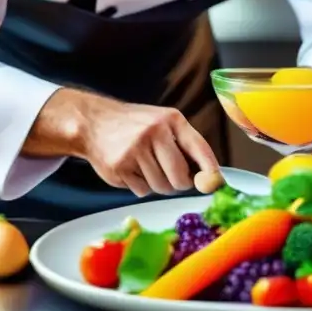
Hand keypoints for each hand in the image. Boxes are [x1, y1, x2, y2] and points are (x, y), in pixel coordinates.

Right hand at [23, 89, 220, 197]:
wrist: (94, 121)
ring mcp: (135, 149)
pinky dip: (140, 186)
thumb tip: (208, 177)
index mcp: (171, 119)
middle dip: (179, 183)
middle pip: (180, 178)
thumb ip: (185, 144)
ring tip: (146, 167)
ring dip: (158, 184)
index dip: (210, 170)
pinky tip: (132, 169)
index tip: (216, 184)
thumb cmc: (135, 125)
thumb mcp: (162, 122)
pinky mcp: (119, 167)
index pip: (199, 148)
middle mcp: (154, 132)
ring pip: (161, 187)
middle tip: (172, 177)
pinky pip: (142, 191)